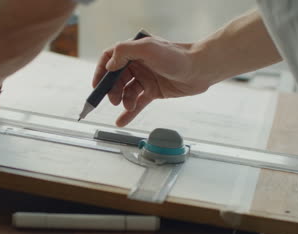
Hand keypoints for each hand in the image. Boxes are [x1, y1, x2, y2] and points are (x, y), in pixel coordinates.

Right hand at [92, 36, 209, 126]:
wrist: (200, 69)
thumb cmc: (177, 56)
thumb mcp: (148, 48)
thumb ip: (125, 52)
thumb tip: (109, 67)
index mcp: (134, 50)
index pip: (110, 58)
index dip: (101, 71)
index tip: (97, 85)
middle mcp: (138, 63)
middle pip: (116, 78)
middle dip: (112, 90)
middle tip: (113, 100)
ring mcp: (146, 77)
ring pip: (126, 91)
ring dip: (123, 100)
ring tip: (129, 106)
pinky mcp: (153, 91)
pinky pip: (137, 102)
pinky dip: (128, 113)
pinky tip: (121, 121)